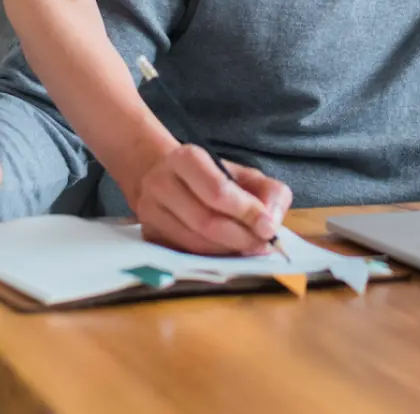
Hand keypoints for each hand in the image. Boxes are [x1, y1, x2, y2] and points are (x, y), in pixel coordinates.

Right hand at [132, 145, 292, 255]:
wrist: (163, 175)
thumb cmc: (211, 176)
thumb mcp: (243, 174)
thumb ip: (267, 192)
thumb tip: (271, 223)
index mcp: (187, 158)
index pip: (218, 191)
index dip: (246, 213)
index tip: (269, 228)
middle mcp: (161, 183)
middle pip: (205, 222)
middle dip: (240, 239)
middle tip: (263, 246)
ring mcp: (150, 212)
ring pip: (193, 244)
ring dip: (227, 253)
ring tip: (249, 252)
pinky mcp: (148, 236)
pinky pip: (183, 256)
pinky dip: (210, 261)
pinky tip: (227, 256)